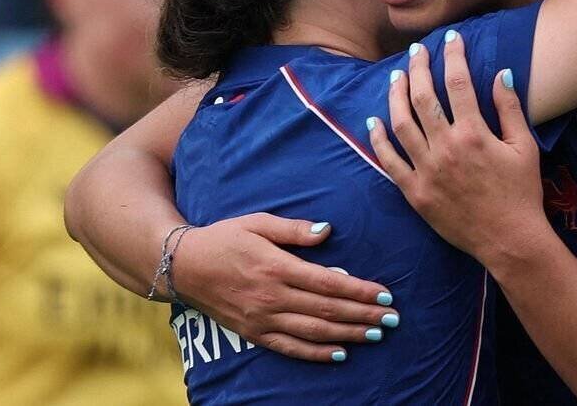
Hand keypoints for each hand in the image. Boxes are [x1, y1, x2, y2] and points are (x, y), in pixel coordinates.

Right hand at [170, 211, 398, 361]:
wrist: (182, 266)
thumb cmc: (224, 238)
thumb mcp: (257, 222)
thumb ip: (294, 229)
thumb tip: (328, 231)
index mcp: (276, 266)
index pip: (329, 282)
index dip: (359, 290)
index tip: (385, 293)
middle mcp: (271, 296)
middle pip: (328, 309)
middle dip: (364, 314)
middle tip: (393, 318)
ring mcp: (262, 319)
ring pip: (314, 331)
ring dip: (349, 334)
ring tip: (377, 334)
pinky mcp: (253, 333)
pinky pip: (290, 347)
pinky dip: (317, 353)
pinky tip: (341, 354)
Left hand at [367, 34, 551, 266]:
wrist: (509, 239)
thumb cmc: (521, 193)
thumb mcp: (525, 147)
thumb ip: (510, 108)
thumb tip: (501, 73)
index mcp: (474, 134)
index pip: (458, 83)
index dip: (454, 56)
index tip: (451, 39)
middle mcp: (446, 148)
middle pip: (423, 97)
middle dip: (418, 67)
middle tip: (417, 51)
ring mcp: (427, 171)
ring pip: (401, 124)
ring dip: (395, 96)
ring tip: (395, 77)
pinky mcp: (415, 193)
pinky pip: (390, 162)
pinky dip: (379, 140)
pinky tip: (374, 123)